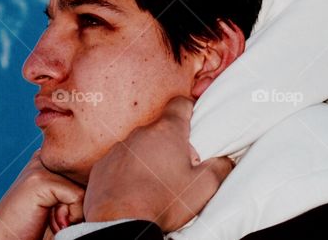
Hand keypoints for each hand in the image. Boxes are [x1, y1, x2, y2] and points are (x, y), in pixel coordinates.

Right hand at [0, 149, 84, 239]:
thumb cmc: (39, 229)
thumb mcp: (66, 203)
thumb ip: (82, 185)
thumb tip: (117, 175)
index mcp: (53, 158)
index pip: (92, 165)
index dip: (92, 190)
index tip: (70, 211)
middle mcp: (47, 156)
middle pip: (91, 174)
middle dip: (82, 201)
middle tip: (60, 217)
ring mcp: (41, 166)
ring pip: (86, 186)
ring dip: (76, 212)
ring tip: (53, 220)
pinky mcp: (39, 180)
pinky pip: (77, 196)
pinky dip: (69, 217)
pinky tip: (50, 222)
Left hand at [83, 97, 233, 231]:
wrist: (120, 223)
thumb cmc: (163, 201)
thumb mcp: (203, 188)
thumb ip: (219, 168)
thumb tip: (225, 161)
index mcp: (167, 132)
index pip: (179, 104)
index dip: (188, 109)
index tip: (192, 123)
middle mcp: (140, 134)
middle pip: (159, 130)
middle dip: (169, 144)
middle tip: (178, 167)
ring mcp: (118, 149)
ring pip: (138, 147)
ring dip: (147, 158)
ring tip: (153, 184)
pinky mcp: (101, 166)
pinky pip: (118, 163)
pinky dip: (126, 173)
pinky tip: (132, 191)